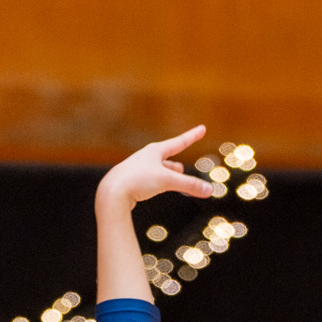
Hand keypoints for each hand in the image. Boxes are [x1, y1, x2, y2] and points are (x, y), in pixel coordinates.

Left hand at [96, 127, 214, 212]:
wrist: (112, 192)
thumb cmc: (138, 181)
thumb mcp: (167, 181)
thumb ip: (189, 185)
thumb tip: (210, 190)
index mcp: (154, 151)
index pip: (179, 142)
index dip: (192, 136)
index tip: (202, 129)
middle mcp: (145, 158)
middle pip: (166, 158)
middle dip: (176, 162)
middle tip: (182, 166)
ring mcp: (136, 170)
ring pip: (157, 170)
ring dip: (167, 173)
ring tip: (175, 176)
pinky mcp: (130, 183)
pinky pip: (147, 181)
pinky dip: (155, 184)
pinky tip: (152, 189)